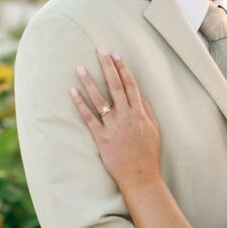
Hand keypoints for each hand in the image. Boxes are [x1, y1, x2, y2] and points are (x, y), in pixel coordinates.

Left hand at [70, 49, 160, 187]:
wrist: (140, 176)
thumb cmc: (148, 154)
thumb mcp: (154, 130)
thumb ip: (147, 111)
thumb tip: (140, 95)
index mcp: (139, 113)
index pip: (130, 84)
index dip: (122, 68)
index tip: (115, 54)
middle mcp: (126, 116)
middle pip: (116, 85)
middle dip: (107, 66)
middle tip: (99, 50)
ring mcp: (113, 126)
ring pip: (100, 98)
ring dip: (89, 81)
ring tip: (80, 68)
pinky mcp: (101, 137)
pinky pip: (89, 117)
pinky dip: (80, 104)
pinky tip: (72, 92)